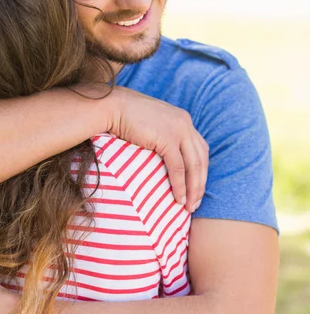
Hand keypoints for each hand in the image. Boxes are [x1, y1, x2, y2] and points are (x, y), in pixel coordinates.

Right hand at [109, 87, 208, 211]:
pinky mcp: (167, 139)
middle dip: (200, 184)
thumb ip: (164, 136)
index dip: (201, 171)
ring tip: (189, 206)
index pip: (200, 149)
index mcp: (184, 120)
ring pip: (194, 165)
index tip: (196, 189)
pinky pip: (178, 167)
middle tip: (196, 204)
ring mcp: (178, 130)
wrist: (113, 107)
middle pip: (201, 159)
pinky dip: (180, 185)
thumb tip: (164, 158)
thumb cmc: (127, 117)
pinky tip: (178, 198)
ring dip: (193, 189)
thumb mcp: (153, 125)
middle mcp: (185, 124)